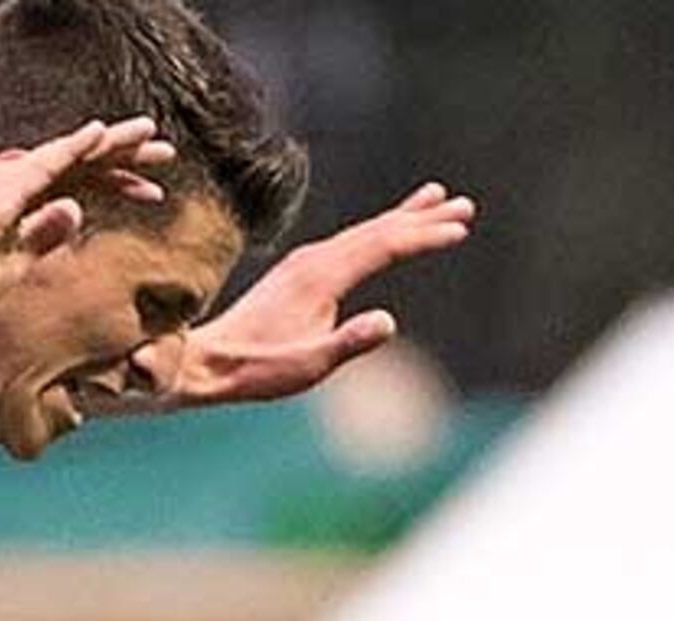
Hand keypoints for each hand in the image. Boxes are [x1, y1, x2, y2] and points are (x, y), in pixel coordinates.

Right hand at [0, 119, 176, 331]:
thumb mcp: (15, 264)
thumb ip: (45, 236)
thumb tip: (78, 211)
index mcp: (16, 198)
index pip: (77, 181)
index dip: (116, 181)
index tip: (152, 192)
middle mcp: (13, 179)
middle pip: (81, 161)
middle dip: (126, 155)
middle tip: (168, 152)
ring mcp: (8, 178)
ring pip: (73, 154)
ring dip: (114, 142)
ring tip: (153, 134)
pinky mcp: (3, 187)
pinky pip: (49, 161)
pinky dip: (78, 146)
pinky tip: (105, 135)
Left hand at [157, 181, 478, 407]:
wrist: (207, 360)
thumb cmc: (257, 368)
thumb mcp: (307, 365)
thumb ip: (348, 343)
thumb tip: (388, 323)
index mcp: (321, 275)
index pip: (384, 245)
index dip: (424, 236)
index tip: (460, 229)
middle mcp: (315, 259)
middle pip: (379, 229)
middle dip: (423, 217)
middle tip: (466, 205)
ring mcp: (306, 263)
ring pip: (365, 231)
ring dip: (402, 217)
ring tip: (436, 200)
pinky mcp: (300, 272)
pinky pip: (349, 243)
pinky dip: (376, 232)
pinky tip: (383, 234)